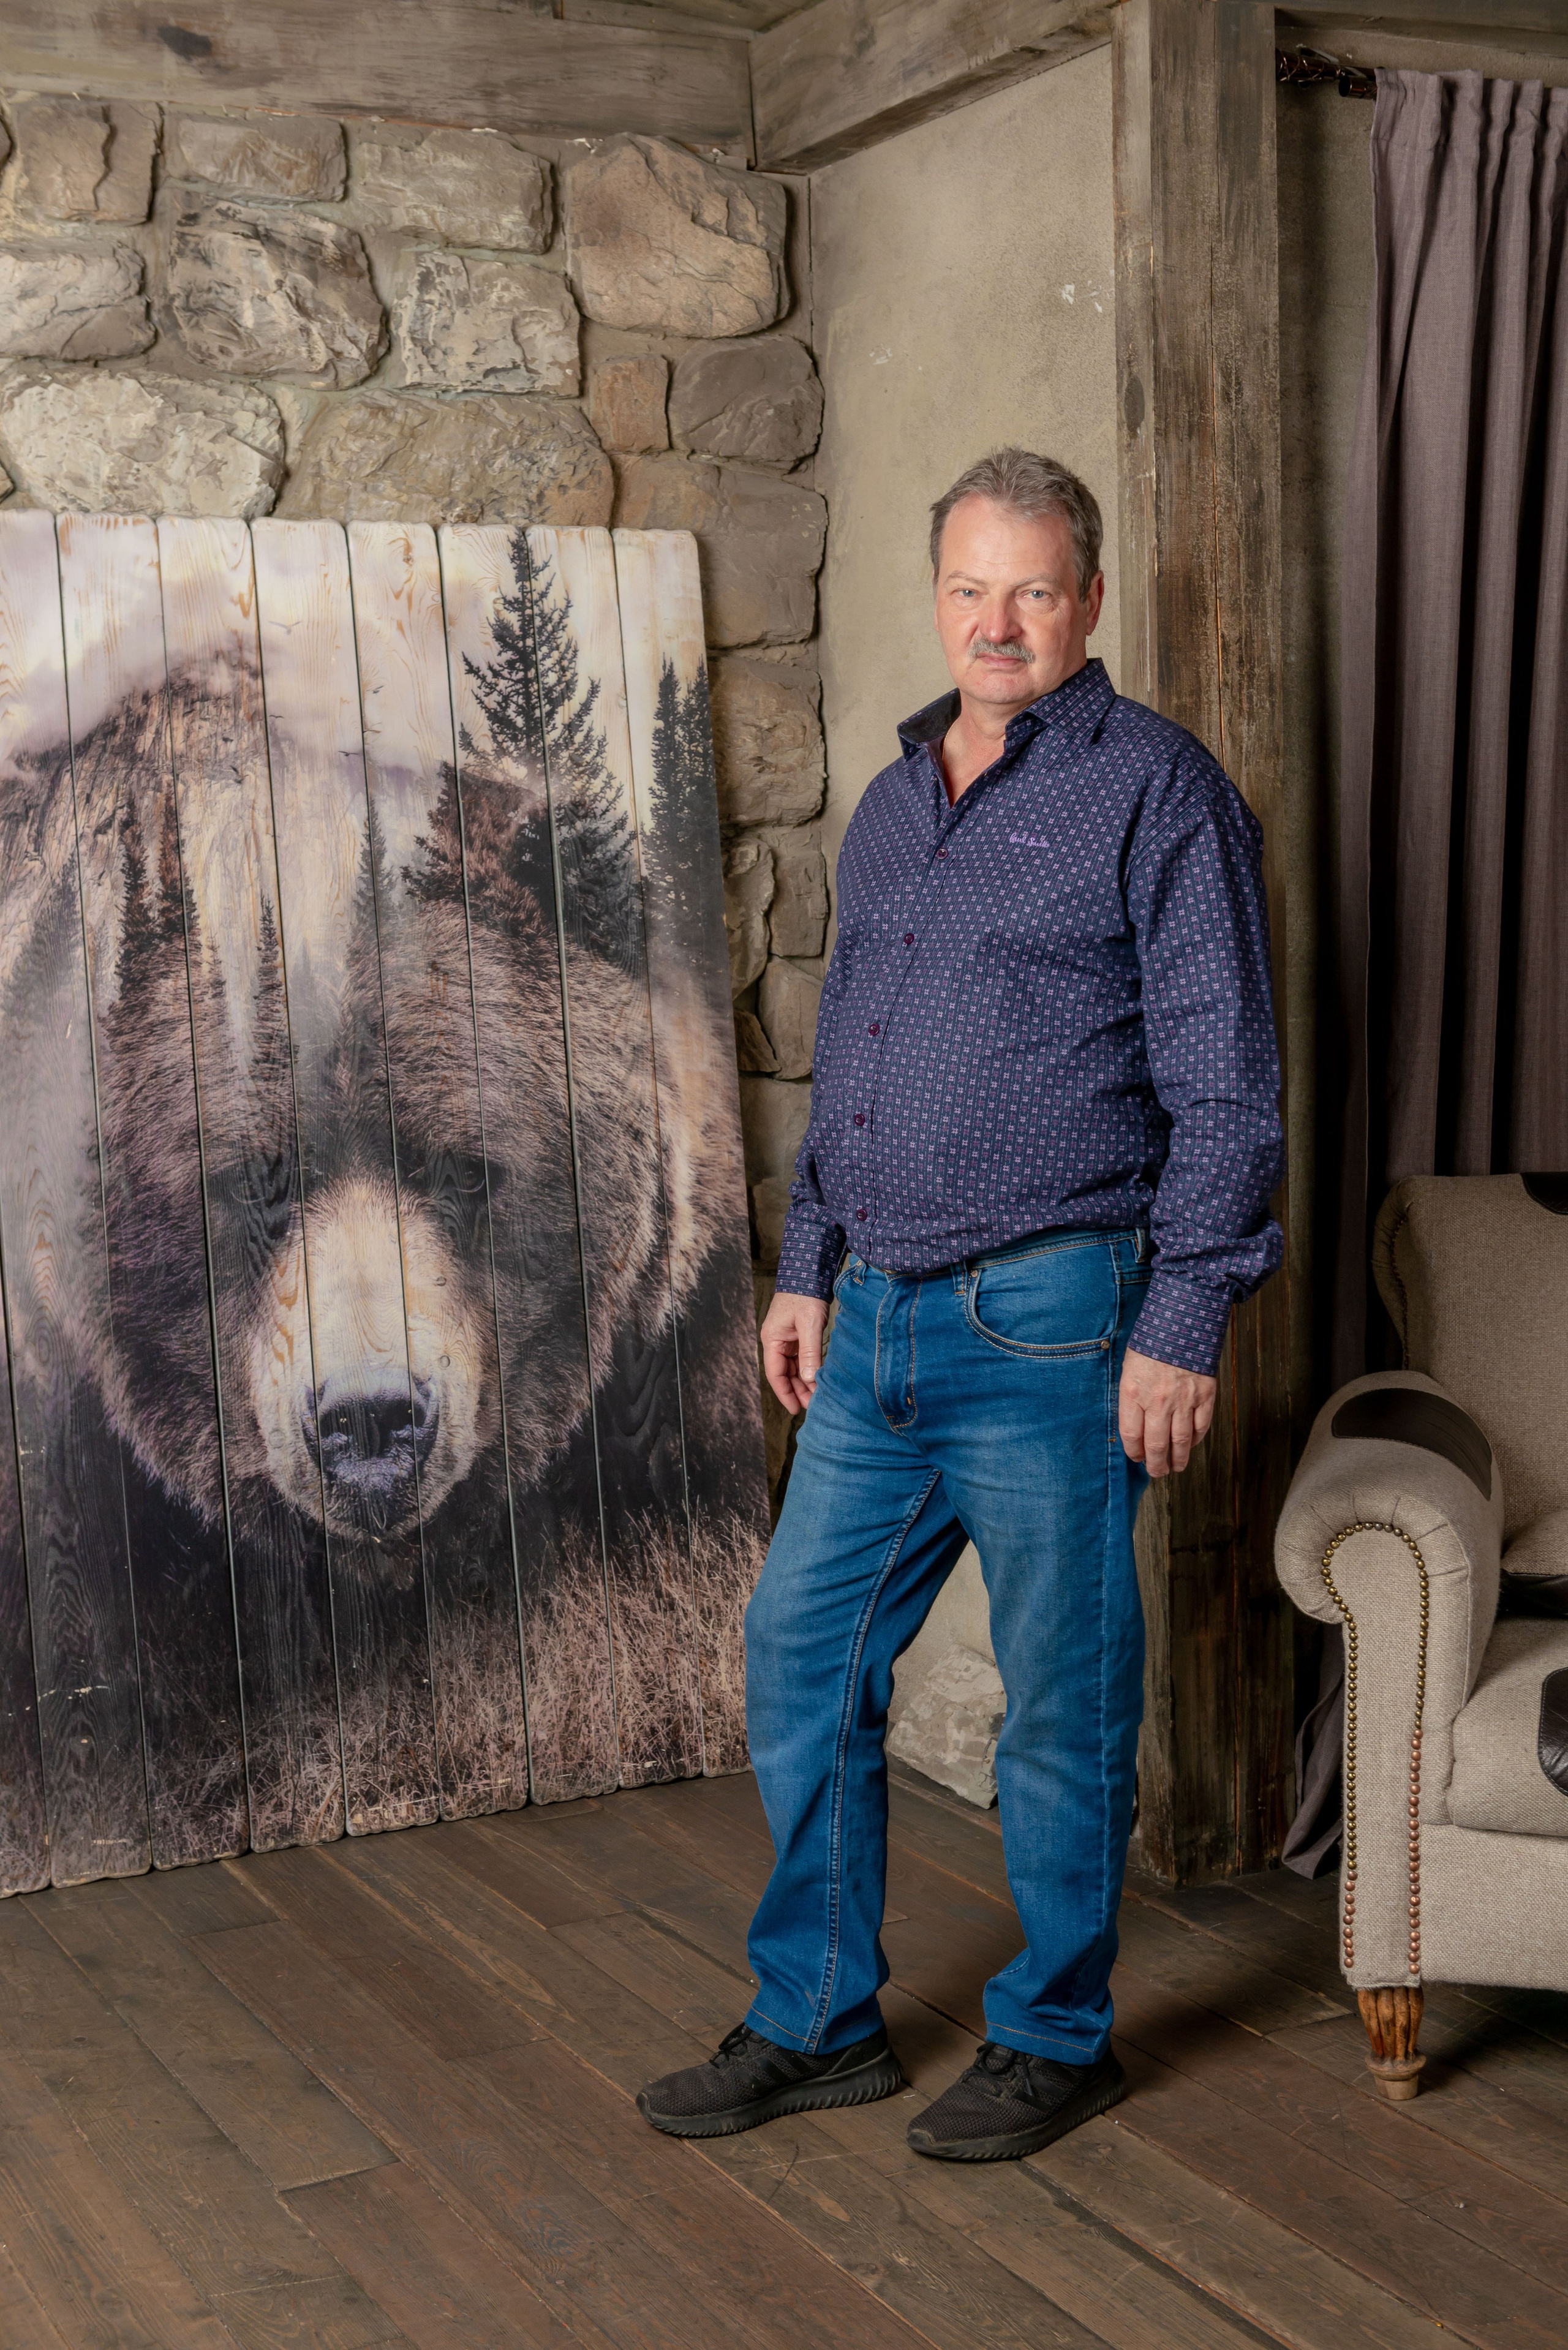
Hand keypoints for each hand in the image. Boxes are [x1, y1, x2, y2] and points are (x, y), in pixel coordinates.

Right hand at [760, 1290, 827, 1414]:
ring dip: (803, 1382)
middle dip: (797, 1391)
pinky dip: (808, 1370)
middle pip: (784, 1374)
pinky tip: (818, 1379)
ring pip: (793, 1368)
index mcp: (772, 1339)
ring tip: (817, 1397)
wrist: (809, 1272)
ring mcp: (786, 1338)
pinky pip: (800, 1358)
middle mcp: (776, 1341)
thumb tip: (809, 1380)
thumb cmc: (806, 1295)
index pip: (776, 1374)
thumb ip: (810, 1353)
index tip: (796, 1410)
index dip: (785, 1394)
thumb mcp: (810, 1325)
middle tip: (812, 1406)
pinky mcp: (797, 1335)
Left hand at [1118, 1348, 1216, 1477]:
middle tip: (1157, 1472)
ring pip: (1181, 1441)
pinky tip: (1191, 1445)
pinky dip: (1196, 1440)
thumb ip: (1131, 1396)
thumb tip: (1135, 1424)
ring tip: (1176, 1467)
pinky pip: (1201, 1426)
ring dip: (1178, 1459)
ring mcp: (1184, 1400)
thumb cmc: (1152, 1342)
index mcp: (1134, 1392)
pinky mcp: (1205, 1395)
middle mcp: (1158, 1401)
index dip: (1134, 1452)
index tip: (1136, 1458)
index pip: (1131, 1435)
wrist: (1183, 1320)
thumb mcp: (1129, 1367)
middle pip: (1156, 1445)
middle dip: (1156, 1465)